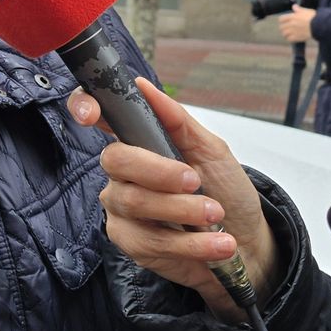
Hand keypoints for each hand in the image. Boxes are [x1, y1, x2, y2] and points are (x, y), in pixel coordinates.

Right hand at [70, 78, 280, 319]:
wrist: (247, 241)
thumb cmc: (227, 191)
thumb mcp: (212, 151)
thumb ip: (177, 120)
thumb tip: (143, 86)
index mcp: (138, 142)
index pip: (98, 116)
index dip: (84, 107)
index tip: (91, 114)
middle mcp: (122, 174)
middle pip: (116, 161)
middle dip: (160, 171)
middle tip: (195, 181)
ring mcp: (122, 209)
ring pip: (134, 202)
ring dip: (184, 210)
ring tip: (216, 215)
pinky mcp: (131, 243)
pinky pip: (149, 240)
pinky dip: (191, 243)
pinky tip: (217, 243)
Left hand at [278, 5, 315, 42]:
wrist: (319, 25)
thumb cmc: (313, 17)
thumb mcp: (305, 10)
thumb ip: (298, 9)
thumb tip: (294, 6)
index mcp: (292, 17)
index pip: (281, 19)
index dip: (282, 20)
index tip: (284, 22)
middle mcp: (291, 24)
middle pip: (281, 27)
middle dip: (283, 28)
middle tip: (286, 29)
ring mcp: (293, 31)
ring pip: (284, 34)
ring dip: (285, 34)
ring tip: (288, 34)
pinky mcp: (297, 37)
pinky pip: (289, 39)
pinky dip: (290, 39)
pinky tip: (292, 38)